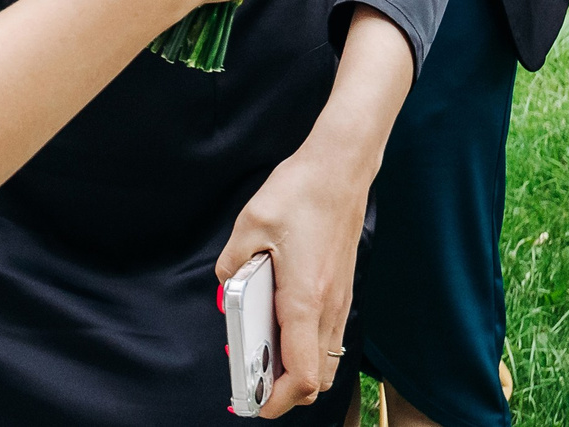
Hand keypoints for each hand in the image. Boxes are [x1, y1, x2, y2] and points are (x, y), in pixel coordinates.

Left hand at [216, 148, 367, 415]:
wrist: (341, 168)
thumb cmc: (301, 191)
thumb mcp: (251, 223)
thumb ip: (233, 264)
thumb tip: (227, 286)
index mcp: (305, 298)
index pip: (302, 374)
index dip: (278, 399)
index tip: (254, 401)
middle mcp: (329, 306)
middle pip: (318, 378)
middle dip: (286, 391)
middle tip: (254, 381)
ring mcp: (340, 300)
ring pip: (326, 359)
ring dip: (298, 369)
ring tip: (264, 354)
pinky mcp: (342, 289)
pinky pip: (328, 337)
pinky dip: (307, 347)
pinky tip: (280, 324)